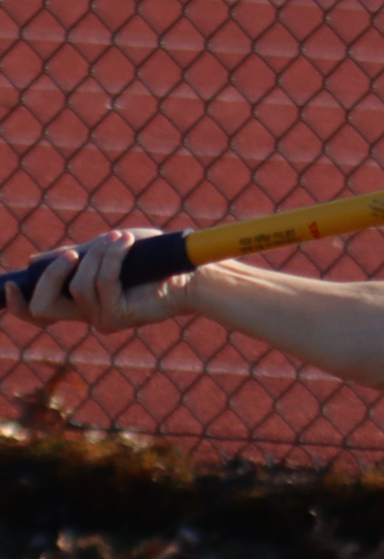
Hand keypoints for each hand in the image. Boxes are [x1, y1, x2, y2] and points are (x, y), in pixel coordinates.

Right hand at [5, 228, 194, 332]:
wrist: (189, 273)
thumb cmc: (150, 260)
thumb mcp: (102, 253)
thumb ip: (73, 258)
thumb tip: (35, 261)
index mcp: (78, 302)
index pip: (36, 313)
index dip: (16, 304)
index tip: (9, 285)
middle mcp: (87, 315)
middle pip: (43, 308)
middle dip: (52, 275)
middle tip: (73, 253)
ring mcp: (103, 319)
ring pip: (78, 286)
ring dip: (96, 256)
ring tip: (118, 239)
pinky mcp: (122, 317)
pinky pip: (103, 283)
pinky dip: (111, 258)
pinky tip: (124, 243)